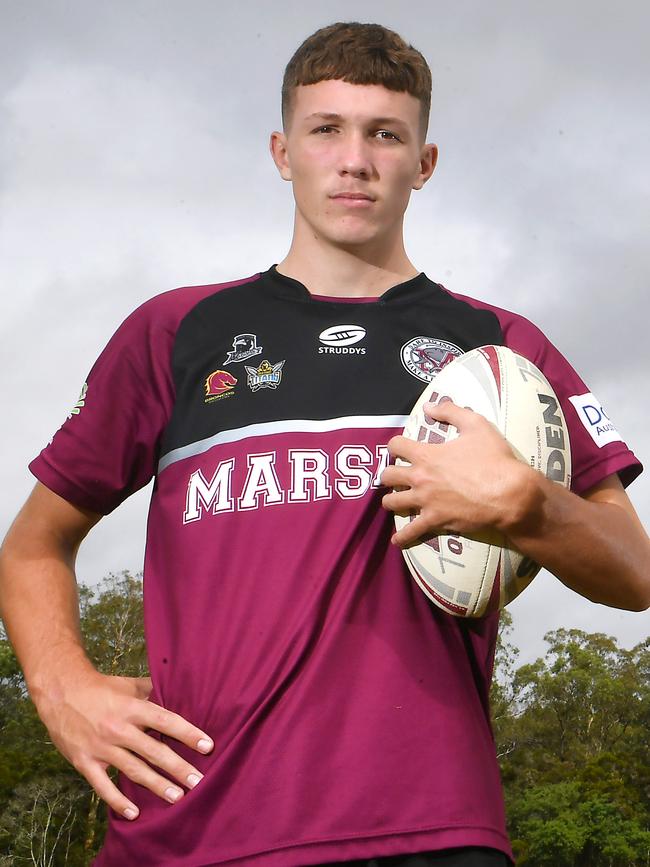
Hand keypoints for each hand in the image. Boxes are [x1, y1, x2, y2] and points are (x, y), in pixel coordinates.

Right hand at [36, 666, 213, 820]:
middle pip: (153, 751)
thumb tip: (179, 690)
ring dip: (156, 785)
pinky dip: (118, 801)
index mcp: (131, 707)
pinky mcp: (85, 762)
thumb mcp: (128, 684)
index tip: (207, 746)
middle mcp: (118, 728)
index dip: (187, 733)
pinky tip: (134, 813)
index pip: (165, 721)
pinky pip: (103, 786)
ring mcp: (101, 747)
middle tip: (199, 781)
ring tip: (177, 797)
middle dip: (178, 767)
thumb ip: (152, 690)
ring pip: (133, 770)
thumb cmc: (100, 687)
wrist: (60, 692)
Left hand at [381, 400, 531, 547]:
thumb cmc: (494, 458)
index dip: (395, 445)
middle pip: (388, 476)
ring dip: (390, 501)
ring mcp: (425, 501)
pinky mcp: (434, 521)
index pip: (395, 446)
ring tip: (393, 501)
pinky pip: (411, 532)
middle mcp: (419, 478)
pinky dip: (402, 537)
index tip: (398, 449)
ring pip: (392, 502)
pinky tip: (396, 541)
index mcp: (426, 454)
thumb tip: (429, 406)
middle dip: (388, 475)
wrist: (509, 493)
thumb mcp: (476, 425)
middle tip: (393, 476)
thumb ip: (450, 411)